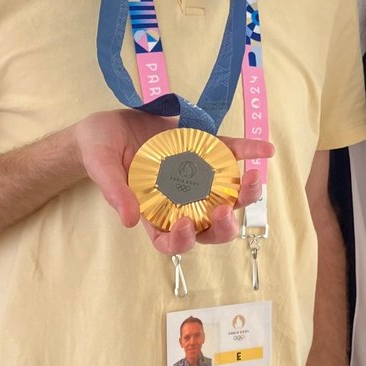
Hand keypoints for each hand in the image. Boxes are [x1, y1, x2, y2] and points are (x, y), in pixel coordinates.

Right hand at [73, 110, 273, 254]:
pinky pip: (231, 154)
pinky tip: (265, 149)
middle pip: (209, 226)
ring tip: (255, 179)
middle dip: (223, 226)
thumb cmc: (99, 151)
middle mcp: (180, 200)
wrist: (109, 123)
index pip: (171, 241)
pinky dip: (249, 152)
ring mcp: (196, 177)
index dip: (181, 241)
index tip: (184, 226)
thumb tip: (128, 221)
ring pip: (227, 195)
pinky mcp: (204, 151)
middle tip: (223, 210)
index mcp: (153, 213)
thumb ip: (114, 191)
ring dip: (245, 193)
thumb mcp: (101, 166)